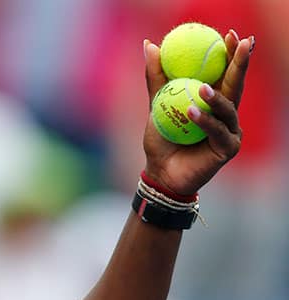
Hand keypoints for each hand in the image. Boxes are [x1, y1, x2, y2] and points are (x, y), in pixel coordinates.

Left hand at [142, 32, 252, 195]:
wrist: (160, 172)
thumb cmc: (161, 139)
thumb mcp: (156, 104)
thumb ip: (157, 77)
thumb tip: (149, 44)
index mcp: (213, 99)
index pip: (225, 71)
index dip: (231, 53)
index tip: (229, 34)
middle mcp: (226, 112)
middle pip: (237, 83)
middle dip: (240, 63)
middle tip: (241, 45)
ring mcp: (230, 129)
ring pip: (229, 108)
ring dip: (216, 97)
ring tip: (202, 89)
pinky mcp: (228, 147)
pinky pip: (218, 131)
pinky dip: (205, 122)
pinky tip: (192, 112)